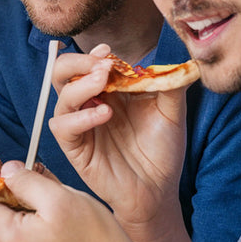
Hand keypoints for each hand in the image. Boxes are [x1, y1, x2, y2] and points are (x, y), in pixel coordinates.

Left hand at [0, 161, 152, 241]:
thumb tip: (5, 170)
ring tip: (56, 207)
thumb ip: (26, 180)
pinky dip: (36, 230)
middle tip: (39, 184)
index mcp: (8, 236)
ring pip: (11, 228)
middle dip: (10, 194)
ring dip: (26, 212)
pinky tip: (60, 227)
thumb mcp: (62, 198)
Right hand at [48, 46, 187, 233]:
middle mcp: (89, 104)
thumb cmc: (162, 152)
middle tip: (102, 64)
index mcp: (108, 91)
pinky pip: (63, 127)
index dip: (93, 54)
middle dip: (77, 62)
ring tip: (104, 81)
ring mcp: (79, 126)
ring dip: (80, 84)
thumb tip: (179, 61)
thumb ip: (170, 85)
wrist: (158, 190)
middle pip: (62, 73)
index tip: (109, 51)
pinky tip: (104, 114)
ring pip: (61, 97)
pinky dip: (81, 116)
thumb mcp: (171, 113)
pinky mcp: (74, 148)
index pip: (88, 63)